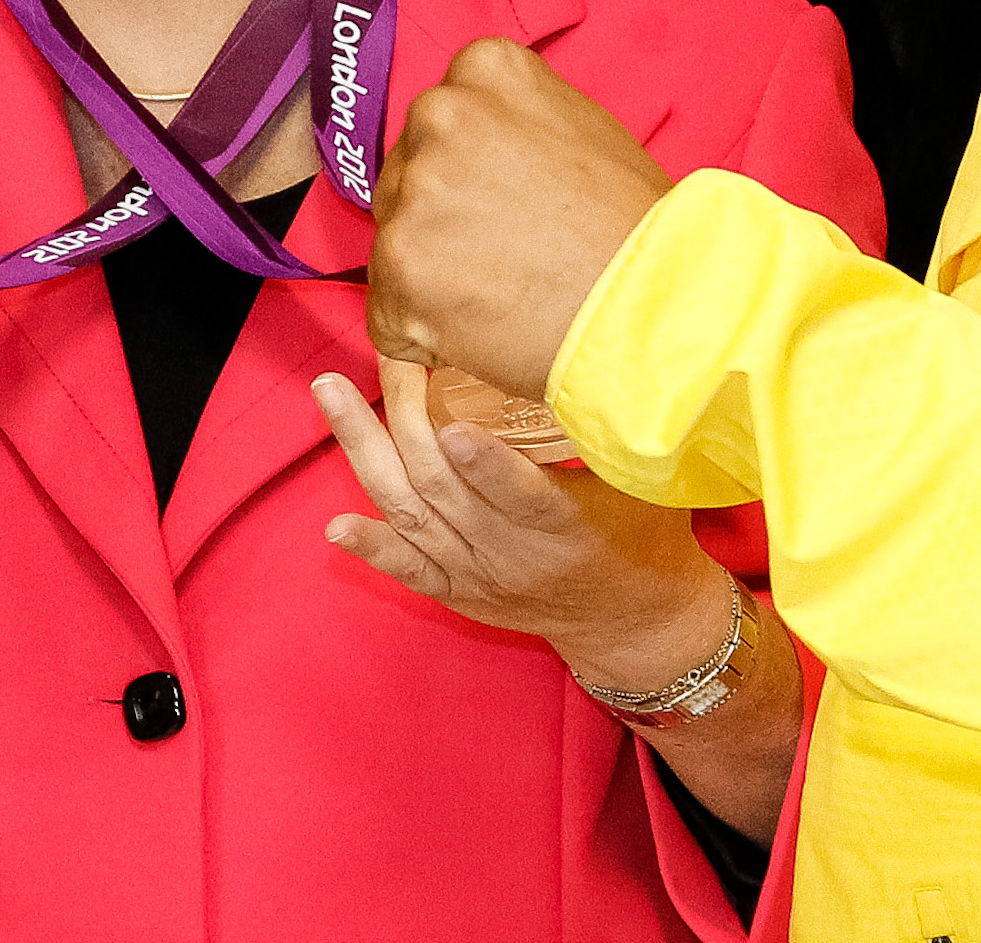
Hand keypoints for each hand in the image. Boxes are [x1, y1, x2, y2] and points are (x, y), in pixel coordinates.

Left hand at [316, 360, 724, 682]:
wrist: (637, 625)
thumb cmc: (648, 540)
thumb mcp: (650, 486)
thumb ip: (617, 432)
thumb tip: (601, 356)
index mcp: (566, 527)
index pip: (520, 494)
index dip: (485, 463)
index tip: (454, 424)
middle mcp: (511, 553)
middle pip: (444, 486)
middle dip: (404, 418)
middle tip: (383, 356)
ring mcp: (478, 574)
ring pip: (411, 512)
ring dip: (364, 452)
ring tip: (330, 393)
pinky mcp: (459, 590)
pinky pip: (409, 569)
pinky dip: (372, 547)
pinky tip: (334, 525)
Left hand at [366, 38, 670, 397]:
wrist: (660, 308)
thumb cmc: (638, 231)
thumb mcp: (583, 129)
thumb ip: (515, 126)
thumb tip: (480, 155)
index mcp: (485, 69)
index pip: (442, 120)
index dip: (470, 174)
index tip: (504, 205)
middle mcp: (439, 114)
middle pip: (410, 176)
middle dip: (443, 221)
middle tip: (508, 258)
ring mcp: (414, 191)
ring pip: (398, 243)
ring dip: (435, 278)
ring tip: (508, 296)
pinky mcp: (397, 266)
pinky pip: (389, 312)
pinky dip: (426, 333)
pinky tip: (487, 330)